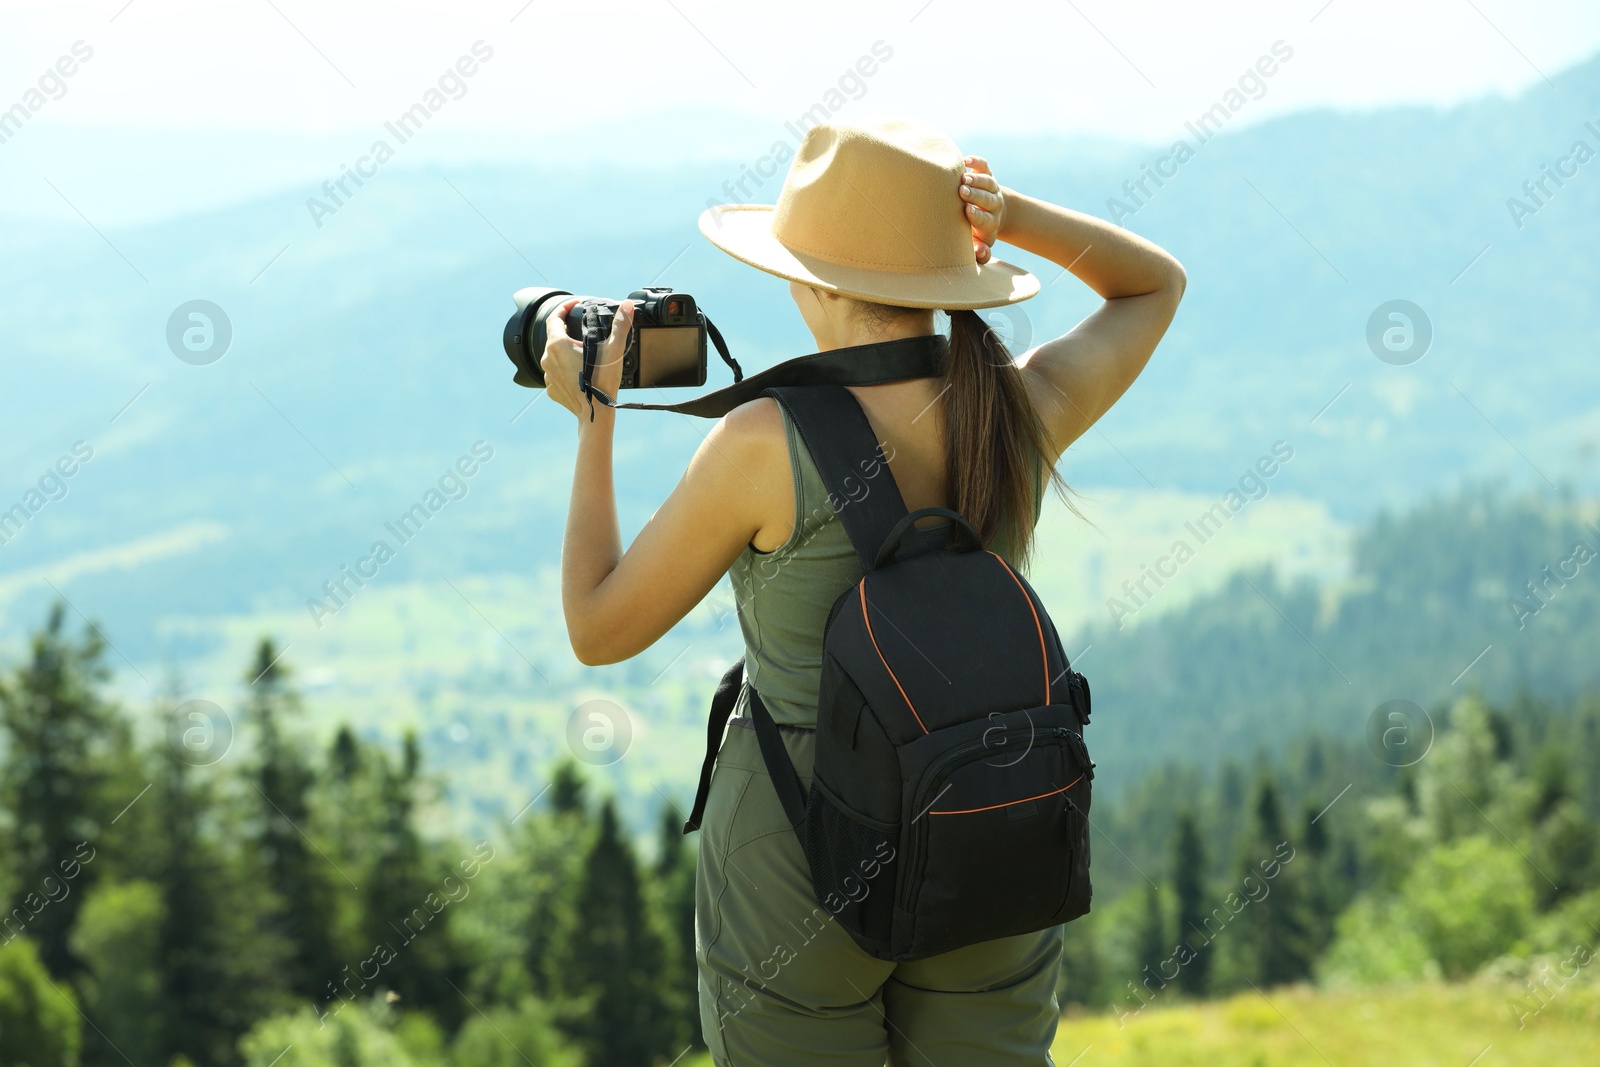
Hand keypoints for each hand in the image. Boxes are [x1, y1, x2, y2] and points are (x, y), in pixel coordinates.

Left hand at [541, 298, 633, 420]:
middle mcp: (547, 358)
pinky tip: (579, 372)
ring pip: (554, 356)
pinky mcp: (552, 389)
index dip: (564, 308)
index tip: (573, 305)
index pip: (555, 318)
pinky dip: (565, 370)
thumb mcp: (614, 348)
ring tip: (583, 354)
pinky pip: (556, 374)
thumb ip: (620, 324)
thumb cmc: (602, 381)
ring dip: (566, 352)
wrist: (596, 413)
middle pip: (555, 337)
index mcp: (558, 344)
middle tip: (583, 331)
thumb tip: (627, 306)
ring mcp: (548, 375)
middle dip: (568, 331)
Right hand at [959, 156, 1005, 264]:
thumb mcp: (977, 245)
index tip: (967, 211)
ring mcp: (991, 188)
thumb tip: (979, 252)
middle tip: (962, 191)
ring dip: (977, 179)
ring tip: (963, 177)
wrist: (988, 212)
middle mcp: (993, 205)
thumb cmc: (974, 232)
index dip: (977, 215)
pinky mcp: (987, 173)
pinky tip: (965, 160)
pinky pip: (984, 165)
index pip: (986, 220)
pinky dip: (977, 161)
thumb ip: (979, 254)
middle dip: (976, 195)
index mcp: (990, 224)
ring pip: (989, 182)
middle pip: (988, 200)